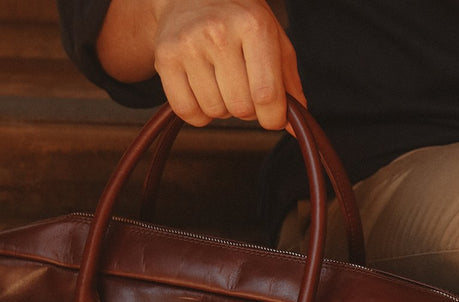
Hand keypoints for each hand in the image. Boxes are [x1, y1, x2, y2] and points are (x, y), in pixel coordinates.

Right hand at [151, 0, 305, 129]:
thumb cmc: (238, 19)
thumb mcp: (272, 38)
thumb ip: (288, 82)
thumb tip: (293, 127)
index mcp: (253, 25)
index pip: (266, 93)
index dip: (274, 117)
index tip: (274, 119)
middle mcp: (219, 33)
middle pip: (241, 108)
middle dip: (247, 110)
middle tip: (244, 90)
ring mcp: (189, 46)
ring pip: (214, 112)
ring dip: (222, 109)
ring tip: (221, 83)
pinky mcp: (165, 59)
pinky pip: (188, 112)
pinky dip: (199, 114)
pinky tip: (203, 92)